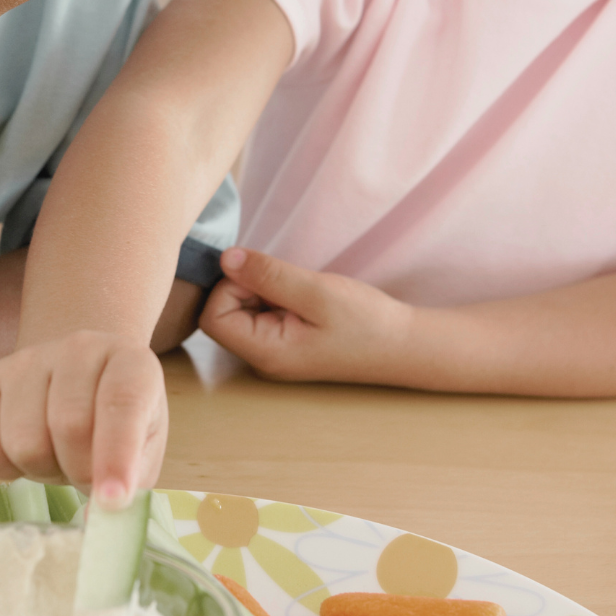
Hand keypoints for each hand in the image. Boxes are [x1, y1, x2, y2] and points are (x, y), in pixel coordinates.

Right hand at [0, 331, 167, 502]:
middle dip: (79, 470)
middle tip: (86, 474)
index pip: (122, 401)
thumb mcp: (142, 449)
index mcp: (130, 361)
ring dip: (42, 470)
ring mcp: (25, 359)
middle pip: (68, 425)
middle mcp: (78, 347)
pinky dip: (1, 470)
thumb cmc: (115, 423)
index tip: (112, 501)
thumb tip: (95, 521)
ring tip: (57, 456)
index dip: (117, 454)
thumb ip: (131, 483)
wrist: (79, 384)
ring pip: (23, 440)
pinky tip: (22, 454)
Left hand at [199, 247, 409, 383]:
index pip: (213, 316)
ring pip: (242, 308)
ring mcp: (272, 350)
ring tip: (301, 291)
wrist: (402, 345)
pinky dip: (275, 295)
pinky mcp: (284, 339)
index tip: (267, 276)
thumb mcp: (317, 292)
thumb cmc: (365, 322)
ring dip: (264, 288)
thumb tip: (225, 258)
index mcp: (265, 353)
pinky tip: (303, 297)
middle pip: (223, 311)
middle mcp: (261, 357)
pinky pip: (261, 311)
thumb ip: (268, 275)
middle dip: (248, 285)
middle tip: (290, 282)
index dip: (231, 287)